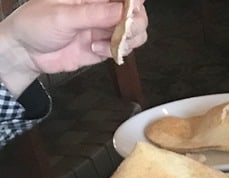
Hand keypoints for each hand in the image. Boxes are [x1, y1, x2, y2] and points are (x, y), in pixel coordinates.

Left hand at [0, 0, 147, 95]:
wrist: (25, 53)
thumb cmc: (34, 25)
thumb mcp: (63, 16)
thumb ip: (94, 14)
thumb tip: (123, 10)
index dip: (134, 3)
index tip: (132, 12)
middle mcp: (100, 10)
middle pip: (135, 13)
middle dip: (135, 24)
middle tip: (124, 32)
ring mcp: (104, 28)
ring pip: (135, 32)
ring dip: (129, 40)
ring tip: (110, 44)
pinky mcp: (104, 47)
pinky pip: (125, 49)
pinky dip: (118, 52)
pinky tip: (98, 51)